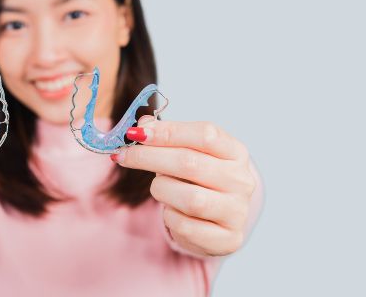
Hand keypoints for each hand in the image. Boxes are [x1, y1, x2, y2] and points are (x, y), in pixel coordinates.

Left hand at [112, 117, 256, 256]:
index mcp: (236, 152)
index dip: (168, 132)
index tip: (137, 133)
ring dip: (162, 189)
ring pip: (190, 198)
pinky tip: (171, 210)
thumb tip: (142, 126)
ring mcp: (236, 211)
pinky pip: (185, 226)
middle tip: (124, 156)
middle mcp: (241, 181)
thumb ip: (167, 137)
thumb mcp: (188, 154)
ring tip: (157, 188)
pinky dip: (169, 216)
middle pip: (191, 163)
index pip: (205, 134)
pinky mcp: (227, 239)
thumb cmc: (199, 181)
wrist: (217, 221)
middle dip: (150, 157)